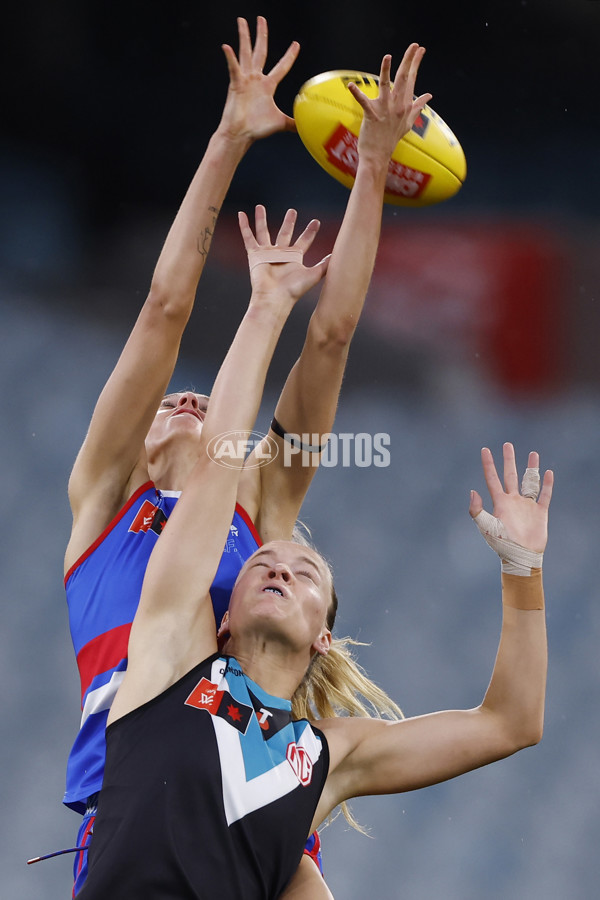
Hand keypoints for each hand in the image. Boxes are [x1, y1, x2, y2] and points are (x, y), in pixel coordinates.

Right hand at [219, 16, 298, 142]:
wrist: (241, 134)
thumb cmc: (257, 129)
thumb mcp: (280, 123)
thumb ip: (293, 123)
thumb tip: (305, 128)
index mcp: (267, 86)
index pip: (281, 66)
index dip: (289, 55)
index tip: (296, 44)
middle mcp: (256, 79)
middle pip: (260, 51)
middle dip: (261, 35)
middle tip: (261, 19)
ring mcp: (245, 80)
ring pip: (245, 53)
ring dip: (244, 36)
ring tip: (242, 20)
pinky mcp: (236, 85)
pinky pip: (234, 68)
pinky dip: (230, 58)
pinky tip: (227, 47)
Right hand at [238, 205, 330, 300]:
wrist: (275, 298)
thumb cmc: (294, 289)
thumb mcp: (313, 275)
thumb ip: (325, 264)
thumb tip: (338, 255)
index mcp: (295, 257)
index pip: (304, 240)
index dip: (310, 231)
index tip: (316, 222)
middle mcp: (281, 254)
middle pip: (285, 233)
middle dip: (289, 222)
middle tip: (292, 211)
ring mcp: (267, 254)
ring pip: (264, 232)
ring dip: (262, 220)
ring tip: (260, 206)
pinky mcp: (255, 255)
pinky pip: (248, 237)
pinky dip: (244, 226)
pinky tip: (241, 214)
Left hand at [348, 45, 431, 164]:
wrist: (378, 156)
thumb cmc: (390, 139)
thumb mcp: (408, 123)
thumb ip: (418, 107)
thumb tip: (428, 96)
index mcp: (405, 105)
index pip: (412, 79)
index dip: (416, 63)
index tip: (420, 50)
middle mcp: (397, 105)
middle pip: (404, 78)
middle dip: (410, 60)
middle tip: (415, 45)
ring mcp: (385, 110)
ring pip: (387, 86)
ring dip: (386, 71)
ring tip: (388, 57)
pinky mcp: (372, 116)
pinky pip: (364, 103)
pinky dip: (357, 94)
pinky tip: (351, 86)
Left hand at [470, 443, 553, 554]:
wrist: (521, 556)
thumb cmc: (502, 543)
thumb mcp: (486, 526)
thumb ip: (477, 510)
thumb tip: (472, 491)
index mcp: (499, 502)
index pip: (492, 478)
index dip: (488, 464)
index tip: (484, 449)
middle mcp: (512, 500)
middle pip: (510, 475)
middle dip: (509, 460)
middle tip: (508, 444)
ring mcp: (526, 505)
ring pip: (529, 481)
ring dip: (531, 467)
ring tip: (533, 453)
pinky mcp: (540, 512)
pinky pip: (544, 495)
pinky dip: (547, 484)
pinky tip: (548, 473)